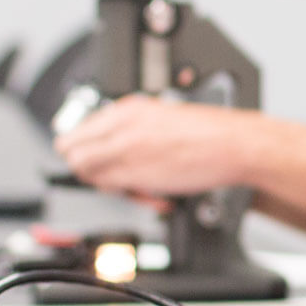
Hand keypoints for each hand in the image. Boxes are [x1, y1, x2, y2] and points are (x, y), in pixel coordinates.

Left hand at [53, 95, 266, 196]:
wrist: (233, 144)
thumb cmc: (207, 132)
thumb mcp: (160, 116)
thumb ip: (130, 128)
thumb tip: (111, 144)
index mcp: (127, 109)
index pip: (78, 130)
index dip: (83, 148)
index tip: (91, 157)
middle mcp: (121, 126)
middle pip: (73, 151)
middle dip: (86, 166)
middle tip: (108, 173)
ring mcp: (126, 150)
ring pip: (87, 171)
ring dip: (104, 182)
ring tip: (133, 185)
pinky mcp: (137, 175)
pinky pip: (110, 188)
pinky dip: (125, 196)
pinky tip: (149, 194)